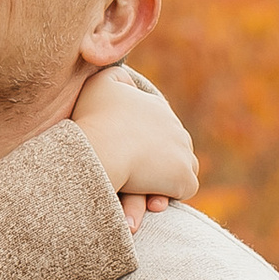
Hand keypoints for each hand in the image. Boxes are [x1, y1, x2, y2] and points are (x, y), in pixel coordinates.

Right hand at [71, 63, 198, 208]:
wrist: (101, 149)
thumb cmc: (93, 119)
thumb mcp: (100, 84)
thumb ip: (117, 77)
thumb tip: (129, 85)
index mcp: (157, 107)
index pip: (157, 126)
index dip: (141, 143)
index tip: (125, 153)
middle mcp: (176, 127)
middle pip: (169, 148)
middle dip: (153, 163)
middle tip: (131, 177)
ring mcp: (183, 152)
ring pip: (180, 168)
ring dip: (162, 179)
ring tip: (142, 193)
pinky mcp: (183, 177)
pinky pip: (185, 188)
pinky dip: (168, 194)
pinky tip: (151, 203)